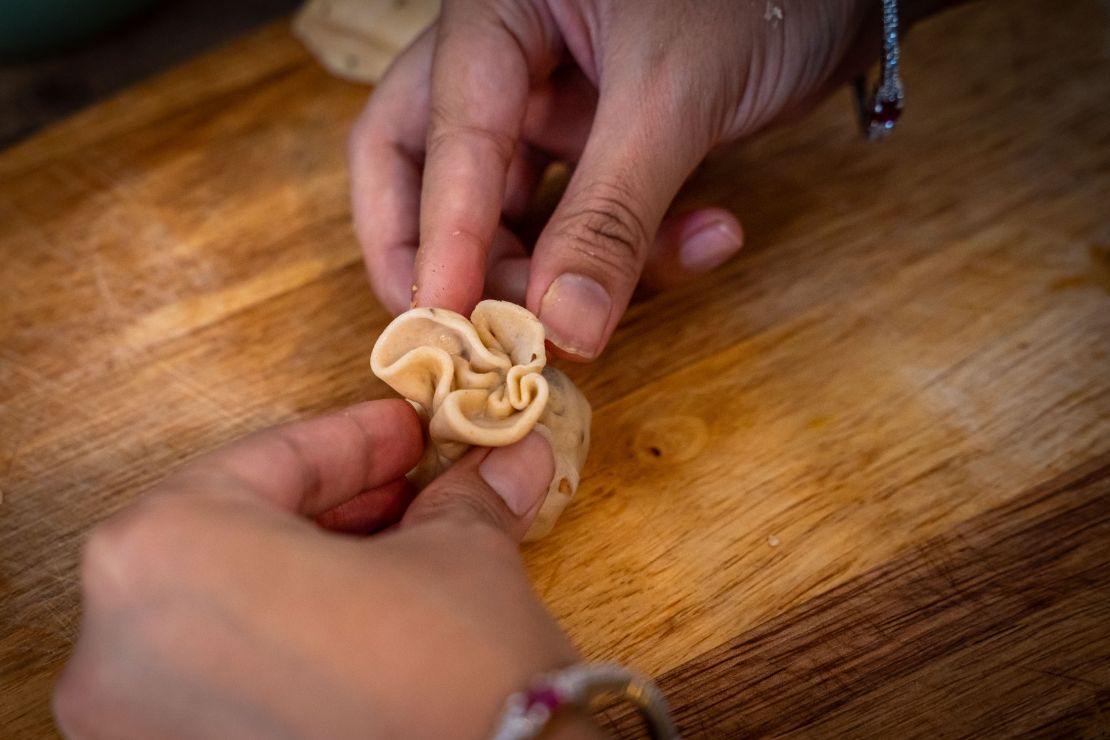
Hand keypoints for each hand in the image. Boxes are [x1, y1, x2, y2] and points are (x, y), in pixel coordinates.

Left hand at [54, 401, 594, 738]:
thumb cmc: (453, 686)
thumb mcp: (460, 556)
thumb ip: (461, 499)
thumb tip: (499, 465)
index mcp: (166, 553)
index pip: (268, 463)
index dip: (354, 441)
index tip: (403, 433)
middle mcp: (118, 644)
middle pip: (237, 536)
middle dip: (338, 507)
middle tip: (407, 486)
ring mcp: (135, 722)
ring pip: (229, 609)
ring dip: (314, 572)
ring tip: (400, 552)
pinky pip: (224, 677)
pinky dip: (289, 640)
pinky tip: (366, 625)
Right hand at [349, 0, 876, 358]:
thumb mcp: (674, 96)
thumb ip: (612, 215)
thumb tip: (563, 330)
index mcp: (495, 15)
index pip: (436, 136)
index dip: (441, 235)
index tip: (447, 322)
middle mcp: (504, 61)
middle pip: (423, 172)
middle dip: (453, 260)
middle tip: (491, 330)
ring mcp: (550, 107)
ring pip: (510, 212)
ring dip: (568, 268)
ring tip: (648, 279)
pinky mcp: (599, 145)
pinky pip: (587, 222)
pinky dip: (637, 250)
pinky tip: (711, 237)